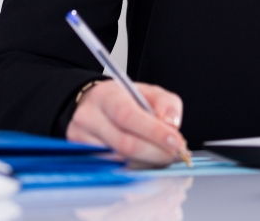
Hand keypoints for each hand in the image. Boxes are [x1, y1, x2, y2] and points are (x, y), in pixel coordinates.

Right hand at [66, 80, 188, 165]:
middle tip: (176, 154)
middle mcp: (89, 117)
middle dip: (156, 152)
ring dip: (148, 161)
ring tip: (164, 156)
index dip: (154, 131)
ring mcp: (82, 139)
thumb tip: (172, 125)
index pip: (128, 116)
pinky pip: (114, 168)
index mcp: (106, 96)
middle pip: (125, 143)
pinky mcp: (83, 156)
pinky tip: (148, 161)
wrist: (93, 105)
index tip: (177, 141)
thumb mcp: (148, 91)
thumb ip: (166, 104)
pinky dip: (136, 167)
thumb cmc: (123, 99)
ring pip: (121, 160)